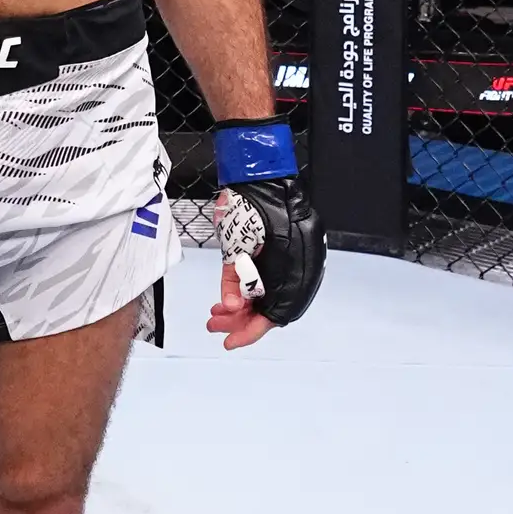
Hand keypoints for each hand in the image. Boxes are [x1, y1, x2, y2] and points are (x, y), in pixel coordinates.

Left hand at [205, 121, 323, 348]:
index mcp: (296, 266)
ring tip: (215, 316)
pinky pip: (260, 281)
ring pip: (264, 297)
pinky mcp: (272, 252)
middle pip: (270, 307)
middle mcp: (295, 266)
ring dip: (241, 309)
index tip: (232, 341)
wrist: (258, 172)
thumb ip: (235, 277)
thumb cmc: (252, 200)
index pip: (278, 312)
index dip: (254, 330)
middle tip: (216, 327)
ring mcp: (285, 259)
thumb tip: (231, 307)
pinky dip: (243, 293)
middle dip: (242, 321)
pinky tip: (225, 302)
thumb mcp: (239, 243)